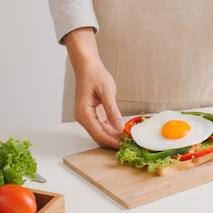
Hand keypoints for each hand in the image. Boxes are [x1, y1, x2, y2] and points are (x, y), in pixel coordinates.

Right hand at [64, 28, 123, 148]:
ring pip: (100, 133)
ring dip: (112, 137)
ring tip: (127, 139)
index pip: (99, 133)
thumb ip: (112, 111)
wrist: (87, 66)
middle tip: (129, 144)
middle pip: (98, 136)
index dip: (112, 141)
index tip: (125, 145)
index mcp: (84, 113)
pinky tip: (121, 131)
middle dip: (113, 141)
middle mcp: (83, 117)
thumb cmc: (95, 75)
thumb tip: (119, 127)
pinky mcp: (92, 114)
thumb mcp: (107, 92)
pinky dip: (111, 130)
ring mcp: (87, 117)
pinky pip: (101, 126)